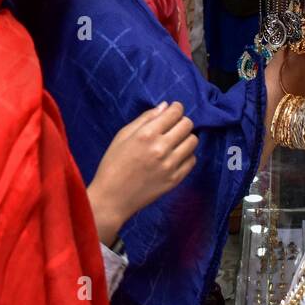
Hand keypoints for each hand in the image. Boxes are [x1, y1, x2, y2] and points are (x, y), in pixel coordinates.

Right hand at [86, 102, 197, 245]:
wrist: (112, 198)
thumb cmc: (113, 164)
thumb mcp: (123, 135)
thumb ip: (145, 118)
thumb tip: (165, 106)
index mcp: (146, 135)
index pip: (175, 113)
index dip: (176, 108)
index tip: (173, 110)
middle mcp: (161, 148)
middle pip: (187, 125)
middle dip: (181, 122)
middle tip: (173, 127)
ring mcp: (169, 165)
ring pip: (193, 141)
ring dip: (185, 138)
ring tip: (174, 142)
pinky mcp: (174, 180)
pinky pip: (192, 160)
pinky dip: (186, 155)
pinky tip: (174, 157)